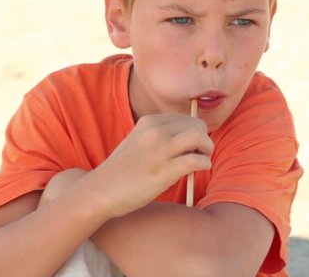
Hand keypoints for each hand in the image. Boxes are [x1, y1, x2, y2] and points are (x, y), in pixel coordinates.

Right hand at [85, 113, 212, 217]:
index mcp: (149, 122)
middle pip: (195, 125)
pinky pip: (196, 160)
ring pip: (199, 137)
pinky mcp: (164, 171)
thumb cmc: (122, 171)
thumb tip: (191, 138)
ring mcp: (160, 151)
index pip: (185, 118)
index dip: (195, 130)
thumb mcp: (138, 141)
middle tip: (200, 152)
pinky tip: (199, 170)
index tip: (193, 144)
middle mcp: (155, 132)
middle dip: (203, 138)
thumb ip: (160, 135)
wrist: (101, 191)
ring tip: (203, 158)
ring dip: (207, 148)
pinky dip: (204, 164)